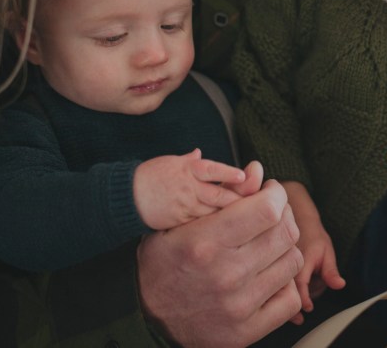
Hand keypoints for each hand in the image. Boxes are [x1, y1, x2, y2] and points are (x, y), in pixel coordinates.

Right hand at [134, 148, 253, 229]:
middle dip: (239, 200)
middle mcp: (189, 189)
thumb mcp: (170, 163)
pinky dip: (219, 228)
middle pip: (218, 195)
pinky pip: (204, 225)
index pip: (212, 170)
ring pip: (214, 213)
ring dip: (233, 216)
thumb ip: (189, 161)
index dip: (228, 173)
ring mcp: (185, 208)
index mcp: (188, 170)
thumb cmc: (149, 177)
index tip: (243, 175)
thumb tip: (200, 153)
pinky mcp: (181, 223)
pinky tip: (234, 233)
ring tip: (253, 220)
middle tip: (260, 204)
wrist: (126, 198)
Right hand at [136, 179, 303, 347]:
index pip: (268, 209)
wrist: (147, 317)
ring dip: (285, 248)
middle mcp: (226, 275)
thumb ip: (223, 194)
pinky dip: (286, 283)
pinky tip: (268, 275)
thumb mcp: (180, 221)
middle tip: (271, 215)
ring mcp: (239, 306)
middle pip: (285, 233)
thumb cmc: (165, 262)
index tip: (269, 193)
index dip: (276, 194)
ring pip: (292, 262)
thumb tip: (258, 171)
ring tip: (267, 244)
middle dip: (284, 215)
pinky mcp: (247, 331)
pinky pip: (291, 299)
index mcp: (205, 242)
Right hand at [281, 181, 344, 320]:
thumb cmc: (313, 237)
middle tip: (305, 306)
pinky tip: (289, 295)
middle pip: (288, 292)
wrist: (296, 220)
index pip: (300, 284)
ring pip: (280, 291)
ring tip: (300, 288)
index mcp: (299, 258)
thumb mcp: (327, 251)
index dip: (303, 299)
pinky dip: (282, 295)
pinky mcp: (269, 269)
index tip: (308, 308)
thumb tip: (340, 285)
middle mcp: (283, 262)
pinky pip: (274, 288)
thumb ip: (331, 271)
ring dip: (292, 297)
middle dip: (297, 302)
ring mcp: (274, 265)